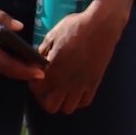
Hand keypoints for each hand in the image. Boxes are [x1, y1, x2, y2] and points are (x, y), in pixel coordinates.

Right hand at [0, 0, 44, 81]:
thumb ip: (0, 17)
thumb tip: (20, 27)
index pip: (7, 63)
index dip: (24, 70)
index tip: (40, 73)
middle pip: (5, 69)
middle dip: (23, 72)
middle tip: (42, 72)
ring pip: (0, 66)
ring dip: (16, 68)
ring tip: (33, 66)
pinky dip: (8, 62)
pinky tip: (17, 58)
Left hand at [34, 0, 132, 114]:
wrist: (102, 26)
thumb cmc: (75, 28)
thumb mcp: (52, 36)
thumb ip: (42, 53)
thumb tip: (37, 63)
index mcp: (53, 71)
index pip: (37, 90)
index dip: (34, 85)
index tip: (36, 76)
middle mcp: (66, 83)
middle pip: (51, 107)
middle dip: (45, 98)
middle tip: (47, 86)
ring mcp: (82, 85)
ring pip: (68, 108)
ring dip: (62, 101)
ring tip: (61, 89)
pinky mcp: (94, 83)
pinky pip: (84, 102)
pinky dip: (77, 100)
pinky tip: (75, 89)